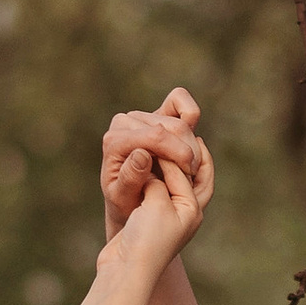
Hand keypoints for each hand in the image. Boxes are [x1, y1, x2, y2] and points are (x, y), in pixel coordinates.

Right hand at [79, 142, 213, 304]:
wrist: (126, 271)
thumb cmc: (147, 240)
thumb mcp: (158, 204)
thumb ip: (160, 179)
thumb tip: (153, 164)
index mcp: (193, 210)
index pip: (190, 171)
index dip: (177, 152)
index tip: (166, 133)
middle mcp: (183, 213)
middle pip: (185, 176)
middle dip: (175, 156)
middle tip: (163, 135)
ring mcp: (165, 217)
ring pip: (167, 182)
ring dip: (160, 165)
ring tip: (151, 146)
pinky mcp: (147, 221)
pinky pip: (152, 191)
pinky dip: (148, 177)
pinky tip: (137, 165)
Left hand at [102, 88, 203, 233]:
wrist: (129, 201)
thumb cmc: (125, 203)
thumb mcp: (123, 199)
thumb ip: (130, 178)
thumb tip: (142, 153)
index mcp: (114, 141)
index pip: (155, 136)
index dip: (178, 153)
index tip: (189, 175)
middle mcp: (124, 122)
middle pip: (170, 126)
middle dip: (187, 151)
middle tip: (191, 176)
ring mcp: (140, 116)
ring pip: (179, 120)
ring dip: (191, 146)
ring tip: (190, 169)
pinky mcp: (156, 113)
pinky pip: (180, 101)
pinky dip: (191, 117)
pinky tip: (190, 145)